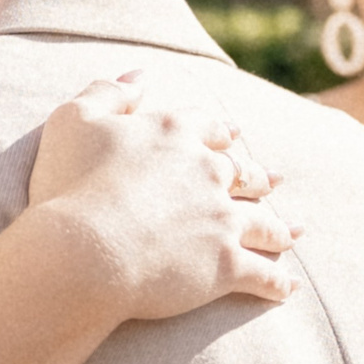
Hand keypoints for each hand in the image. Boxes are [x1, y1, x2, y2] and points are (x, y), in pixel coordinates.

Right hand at [27, 73, 299, 320]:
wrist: (84, 251)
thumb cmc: (70, 186)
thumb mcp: (74, 120)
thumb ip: (108, 92)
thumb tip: (139, 76)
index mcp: (174, 134)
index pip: (209, 128)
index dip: (222, 132)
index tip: (235, 135)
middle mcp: (207, 172)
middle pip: (244, 173)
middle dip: (259, 178)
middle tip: (274, 181)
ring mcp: (222, 219)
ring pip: (263, 223)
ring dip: (279, 230)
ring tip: (293, 235)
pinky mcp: (226, 266)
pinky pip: (263, 276)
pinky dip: (277, 282)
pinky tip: (287, 288)